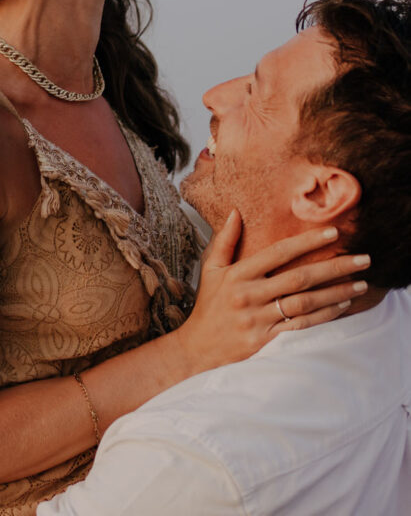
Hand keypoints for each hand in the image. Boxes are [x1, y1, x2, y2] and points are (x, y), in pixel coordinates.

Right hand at [180, 209, 369, 373]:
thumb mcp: (210, 269)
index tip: (333, 232)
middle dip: (334, 267)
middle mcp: (251, 295)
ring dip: (336, 293)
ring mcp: (260, 320)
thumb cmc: (208, 306)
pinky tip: (342, 307)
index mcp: (239, 274)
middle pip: (299, 278)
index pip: (279, 252)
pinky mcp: (267, 341)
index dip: (307, 241)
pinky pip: (301, 327)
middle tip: (362, 258)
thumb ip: (224, 240)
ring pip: (305, 303)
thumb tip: (235, 212)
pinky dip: (324, 316)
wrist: (198, 349)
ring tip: (360, 284)